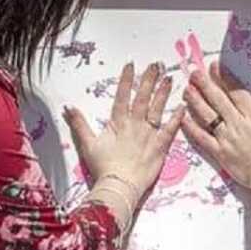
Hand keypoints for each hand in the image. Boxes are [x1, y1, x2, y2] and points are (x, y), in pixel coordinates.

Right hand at [64, 62, 182, 200]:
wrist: (120, 186)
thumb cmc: (103, 167)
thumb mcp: (87, 144)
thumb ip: (79, 124)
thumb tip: (68, 107)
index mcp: (118, 122)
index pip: (122, 95)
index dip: (127, 79)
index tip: (131, 64)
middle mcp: (135, 124)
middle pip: (143, 97)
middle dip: (149, 79)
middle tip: (156, 64)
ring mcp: (149, 135)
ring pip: (157, 109)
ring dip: (163, 93)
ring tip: (169, 78)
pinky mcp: (160, 147)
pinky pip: (170, 129)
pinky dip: (177, 118)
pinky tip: (182, 106)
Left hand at [182, 61, 250, 191]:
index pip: (235, 91)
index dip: (222, 78)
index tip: (213, 67)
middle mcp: (237, 123)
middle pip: (218, 99)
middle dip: (205, 84)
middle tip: (194, 73)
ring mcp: (226, 138)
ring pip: (207, 116)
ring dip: (195, 101)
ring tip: (186, 90)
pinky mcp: (220, 153)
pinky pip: (203, 138)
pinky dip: (192, 128)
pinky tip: (183, 119)